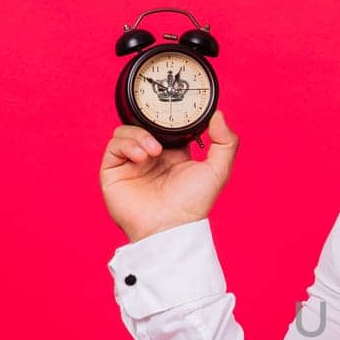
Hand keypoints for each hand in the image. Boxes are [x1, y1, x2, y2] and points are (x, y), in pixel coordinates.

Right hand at [99, 109, 239, 242]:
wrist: (170, 226)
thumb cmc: (193, 205)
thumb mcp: (218, 170)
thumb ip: (225, 142)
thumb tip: (219, 115)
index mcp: (174, 155)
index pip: (165, 126)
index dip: (169, 117)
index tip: (177, 112)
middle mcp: (151, 158)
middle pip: (143, 125)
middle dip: (151, 123)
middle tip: (163, 133)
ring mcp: (131, 164)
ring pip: (126, 131)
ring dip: (139, 135)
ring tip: (153, 151)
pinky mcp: (114, 171)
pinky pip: (114, 145)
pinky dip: (127, 144)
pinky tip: (142, 156)